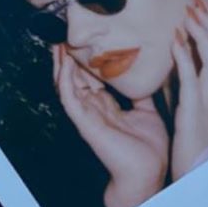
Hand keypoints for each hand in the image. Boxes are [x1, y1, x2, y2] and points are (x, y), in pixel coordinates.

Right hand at [52, 44, 168, 206]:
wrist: (148, 172)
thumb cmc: (148, 147)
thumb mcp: (147, 112)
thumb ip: (142, 95)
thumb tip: (146, 74)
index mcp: (106, 107)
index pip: (89, 79)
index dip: (85, 60)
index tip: (85, 40)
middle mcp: (93, 110)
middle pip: (74, 79)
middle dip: (68, 58)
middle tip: (65, 35)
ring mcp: (87, 117)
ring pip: (66, 87)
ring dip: (61, 65)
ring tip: (59, 43)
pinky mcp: (85, 124)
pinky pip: (69, 99)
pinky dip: (65, 81)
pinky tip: (65, 64)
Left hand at [170, 0, 207, 181]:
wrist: (203, 182)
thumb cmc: (196, 154)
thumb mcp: (196, 119)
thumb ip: (188, 97)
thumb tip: (176, 77)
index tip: (200, 15)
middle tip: (194, 2)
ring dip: (200, 31)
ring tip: (187, 12)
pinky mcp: (196, 111)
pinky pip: (191, 76)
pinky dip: (184, 54)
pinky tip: (173, 39)